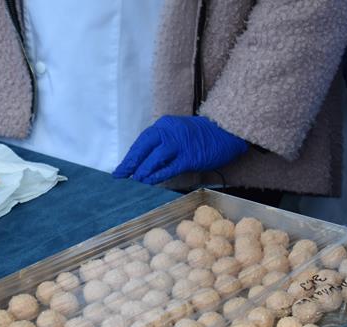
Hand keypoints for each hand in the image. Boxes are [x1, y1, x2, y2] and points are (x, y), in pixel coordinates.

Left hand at [113, 116, 247, 184]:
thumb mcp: (177, 133)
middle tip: (121, 176)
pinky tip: (150, 181)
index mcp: (164, 125)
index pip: (141, 142)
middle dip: (130, 164)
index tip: (119, 170)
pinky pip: (169, 168)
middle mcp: (169, 132)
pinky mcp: (189, 156)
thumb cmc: (200, 135)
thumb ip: (161, 145)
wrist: (226, 131)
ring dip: (143, 171)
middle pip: (143, 148)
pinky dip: (158, 175)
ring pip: (154, 158)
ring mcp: (179, 144)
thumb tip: (143, 163)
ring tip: (136, 180)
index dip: (130, 157)